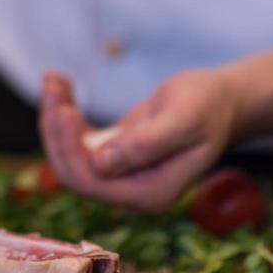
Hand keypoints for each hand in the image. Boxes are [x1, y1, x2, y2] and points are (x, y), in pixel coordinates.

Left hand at [40, 68, 240, 211]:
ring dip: (55, 118)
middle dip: (56, 130)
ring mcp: (120, 174)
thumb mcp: (182, 120)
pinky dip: (65, 113)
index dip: (69, 149)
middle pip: (74, 172)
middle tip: (52, 84)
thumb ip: (144, 145)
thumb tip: (99, 163)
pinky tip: (62, 83)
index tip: (63, 109)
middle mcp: (131, 191)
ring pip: (70, 156)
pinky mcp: (112, 155)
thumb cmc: (207, 106)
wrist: (220, 100)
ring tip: (54, 78)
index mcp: (150, 193)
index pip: (92, 183)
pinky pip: (78, 141)